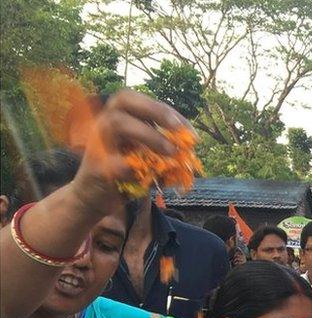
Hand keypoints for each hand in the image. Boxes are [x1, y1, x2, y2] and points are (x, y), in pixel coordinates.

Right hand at [70, 90, 189, 216]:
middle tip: (179, 130)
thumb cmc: (124, 171)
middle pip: (123, 99)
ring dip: (149, 135)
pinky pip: (116, 162)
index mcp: (118, 116)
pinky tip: (153, 177)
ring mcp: (98, 143)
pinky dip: (139, 168)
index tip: (190, 132)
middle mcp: (104, 123)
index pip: (142, 102)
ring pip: (117, 123)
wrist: (93, 196)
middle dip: (156, 111)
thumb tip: (190, 147)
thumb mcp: (145, 155)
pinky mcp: (96, 167)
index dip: (168, 112)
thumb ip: (163, 147)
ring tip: (171, 152)